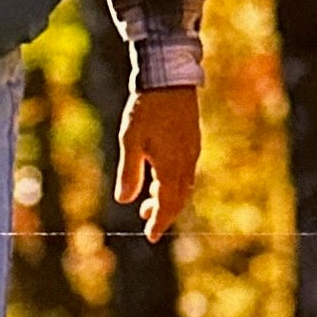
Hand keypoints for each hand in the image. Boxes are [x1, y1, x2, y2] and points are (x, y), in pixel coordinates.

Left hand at [115, 87, 201, 242]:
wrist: (169, 79)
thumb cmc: (146, 109)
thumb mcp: (130, 141)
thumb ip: (129, 172)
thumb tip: (125, 200)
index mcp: (172, 166)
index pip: (167, 204)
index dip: (159, 222)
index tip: (151, 237)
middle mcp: (186, 163)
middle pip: (179, 199)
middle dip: (164, 214)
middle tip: (147, 223)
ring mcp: (191, 152)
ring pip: (183, 186)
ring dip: (167, 198)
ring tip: (147, 202)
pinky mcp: (192, 142)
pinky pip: (186, 172)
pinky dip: (173, 183)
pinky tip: (159, 178)